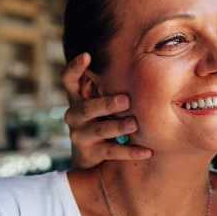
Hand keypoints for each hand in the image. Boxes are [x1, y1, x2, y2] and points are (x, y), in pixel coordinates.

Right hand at [62, 53, 152, 168]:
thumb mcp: (101, 102)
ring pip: (99, 130)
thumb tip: (141, 65)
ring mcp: (80, 136)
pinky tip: (147, 151)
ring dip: (118, 127)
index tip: (87, 55)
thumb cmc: (102, 119)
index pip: (69, 80)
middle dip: (106, 104)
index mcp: (77, 99)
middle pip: (87, 108)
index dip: (75, 68)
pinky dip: (130, 151)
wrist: (90, 160)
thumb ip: (109, 87)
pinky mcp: (90, 154)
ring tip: (134, 124)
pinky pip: (112, 152)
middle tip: (126, 100)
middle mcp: (74, 116)